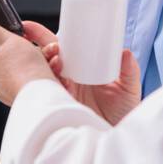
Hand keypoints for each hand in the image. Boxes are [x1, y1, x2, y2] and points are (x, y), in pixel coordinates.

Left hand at [0, 11, 53, 105]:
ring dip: (36, 58)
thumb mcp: (5, 40)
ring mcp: (11, 91)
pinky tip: (54, 66)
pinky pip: (35, 79)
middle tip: (25, 42)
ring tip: (47, 54)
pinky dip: (46, 71)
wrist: (44, 96)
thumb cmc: (23, 70)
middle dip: (14, 50)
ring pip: (21, 69)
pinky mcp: (29, 96)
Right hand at [22, 20, 141, 126]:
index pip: (61, 48)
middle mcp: (68, 78)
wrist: (119, 134)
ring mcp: (63, 91)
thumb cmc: (123, 110)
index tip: (34, 29)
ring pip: (45, 74)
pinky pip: (48, 94)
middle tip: (41, 43)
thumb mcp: (128, 87)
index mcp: (81, 67)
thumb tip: (125, 53)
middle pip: (47, 58)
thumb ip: (129, 71)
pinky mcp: (61, 105)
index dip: (46, 38)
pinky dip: (47, 86)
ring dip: (46, 64)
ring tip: (55, 61)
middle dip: (39, 46)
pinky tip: (52, 81)